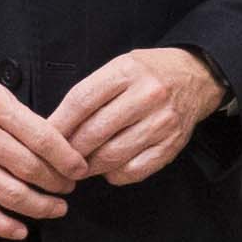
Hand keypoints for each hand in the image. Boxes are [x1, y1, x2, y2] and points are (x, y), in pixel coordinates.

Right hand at [0, 62, 81, 237]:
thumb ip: (16, 114)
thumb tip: (50, 142)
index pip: (43, 137)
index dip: (67, 158)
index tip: (80, 168)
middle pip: (30, 168)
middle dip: (58, 183)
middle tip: (70, 187)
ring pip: (10, 194)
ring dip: (40, 206)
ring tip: (56, 208)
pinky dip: (3, 224)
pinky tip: (21, 230)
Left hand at [56, 45, 226, 184]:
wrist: (196, 77)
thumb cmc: (147, 74)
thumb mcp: (118, 67)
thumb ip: (90, 94)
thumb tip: (56, 128)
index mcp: (127, 71)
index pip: (81, 101)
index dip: (59, 124)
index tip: (45, 138)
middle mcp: (147, 95)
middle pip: (95, 132)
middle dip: (70, 151)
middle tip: (58, 160)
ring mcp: (162, 122)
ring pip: (113, 155)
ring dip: (90, 166)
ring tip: (80, 167)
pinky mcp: (172, 145)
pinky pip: (135, 170)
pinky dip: (115, 175)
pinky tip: (108, 169)